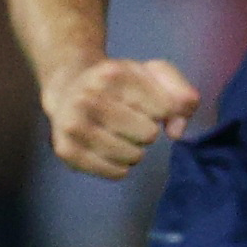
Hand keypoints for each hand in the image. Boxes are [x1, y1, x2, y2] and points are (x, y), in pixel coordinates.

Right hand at [42, 56, 200, 177]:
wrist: (67, 88)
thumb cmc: (119, 83)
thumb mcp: (153, 74)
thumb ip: (180, 94)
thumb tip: (176, 131)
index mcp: (114, 74)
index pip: (165, 109)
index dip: (162, 109)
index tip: (145, 103)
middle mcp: (89, 98)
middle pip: (148, 134)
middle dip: (146, 130)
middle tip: (129, 120)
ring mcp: (74, 125)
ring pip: (133, 156)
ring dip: (134, 150)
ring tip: (119, 135)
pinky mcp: (66, 150)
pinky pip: (116, 173)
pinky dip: (120, 167)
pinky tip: (109, 150)